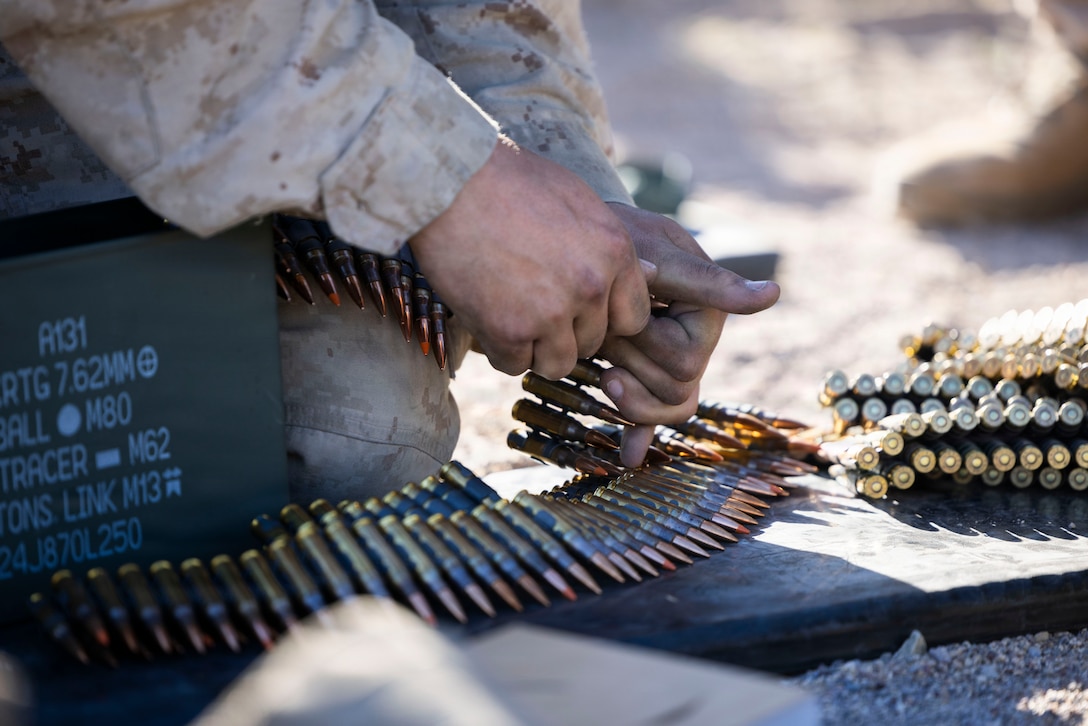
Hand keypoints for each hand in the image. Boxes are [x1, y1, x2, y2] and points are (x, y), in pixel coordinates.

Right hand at [409, 140, 652, 378]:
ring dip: (535, 348)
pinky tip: (486, 316)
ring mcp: (552, 311)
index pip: (632, 318)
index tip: (577, 309)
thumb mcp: (576, 201)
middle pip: (593, 342)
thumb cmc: (507, 181)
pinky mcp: (510, 330)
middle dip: (565, 332)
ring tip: (510, 314)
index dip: (603, 318)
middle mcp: (592, 285)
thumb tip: (625, 273)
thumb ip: (603, 245)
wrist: (450, 180)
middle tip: (531, 305)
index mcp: (616, 251)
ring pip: (558, 363)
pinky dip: (498, 349)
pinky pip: (514, 364)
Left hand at [597, 203, 780, 465]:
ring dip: (625, 385)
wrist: (584, 245)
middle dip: (631, 360)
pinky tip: (628, 457)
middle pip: (674, 389)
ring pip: (666, 407)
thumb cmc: (623, 239)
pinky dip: (640, 433)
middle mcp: (699, 343)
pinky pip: (654, 418)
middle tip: (604, 324)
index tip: (622, 314)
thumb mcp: (657, 253)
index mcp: (710, 313)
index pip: (684, 361)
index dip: (645, 343)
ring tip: (600, 353)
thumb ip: (708, 282)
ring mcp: (674, 364)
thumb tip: (773, 296)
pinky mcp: (648, 376)